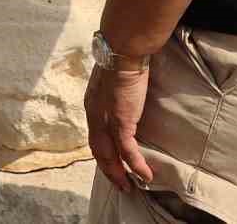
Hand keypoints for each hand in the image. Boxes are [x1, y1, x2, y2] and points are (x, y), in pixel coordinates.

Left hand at [85, 64, 153, 192]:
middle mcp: (94, 115)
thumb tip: (123, 94)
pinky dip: (135, 165)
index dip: (102, 153)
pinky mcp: (121, 121)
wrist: (123, 50)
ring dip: (119, 173)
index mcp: (92, 104)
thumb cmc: (122, 58)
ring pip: (109, 155)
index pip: (94, 136)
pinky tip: (144, 175)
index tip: (111, 165)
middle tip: (120, 184)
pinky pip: (127, 151)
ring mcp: (105, 120)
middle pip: (98, 151)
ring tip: (129, 186)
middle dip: (109, 170)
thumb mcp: (113, 79)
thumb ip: (115, 92)